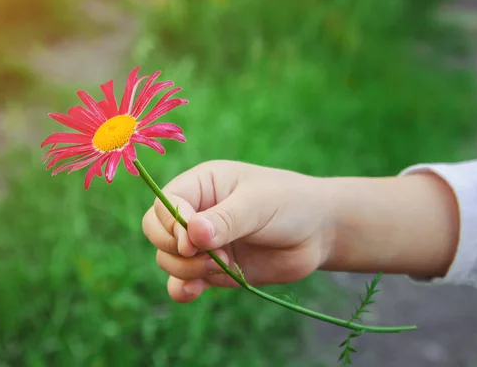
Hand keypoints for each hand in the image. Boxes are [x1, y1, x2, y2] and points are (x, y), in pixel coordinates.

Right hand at [142, 160, 337, 302]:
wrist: (319, 232)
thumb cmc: (290, 204)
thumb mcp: (258, 204)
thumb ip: (225, 219)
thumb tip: (192, 235)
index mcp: (201, 185)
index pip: (164, 203)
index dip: (171, 225)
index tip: (193, 242)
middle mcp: (196, 212)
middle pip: (156, 231)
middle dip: (176, 249)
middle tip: (211, 254)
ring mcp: (203, 243)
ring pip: (167, 258)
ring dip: (188, 269)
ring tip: (225, 264)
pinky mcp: (213, 269)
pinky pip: (182, 282)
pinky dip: (182, 289)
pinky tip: (195, 291)